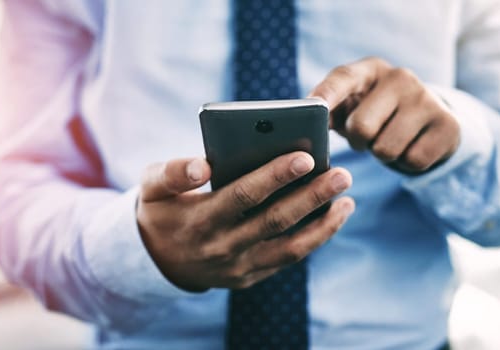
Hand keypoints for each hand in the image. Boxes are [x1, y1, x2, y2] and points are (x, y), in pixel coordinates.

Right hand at [137, 152, 354, 290]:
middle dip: (312, 196)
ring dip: (323, 223)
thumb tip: (203, 165)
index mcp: (200, 220)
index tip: (305, 156)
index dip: (275, 177)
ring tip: (348, 198)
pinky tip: (334, 215)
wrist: (155, 260)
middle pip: (275, 220)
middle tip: (343, 173)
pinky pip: (288, 258)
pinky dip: (315, 238)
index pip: (243, 196)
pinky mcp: (250, 276)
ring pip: (290, 246)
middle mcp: (222, 247)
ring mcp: (239, 266)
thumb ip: (172, 172)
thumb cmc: (160, 211)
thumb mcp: (151, 188)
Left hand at [309, 57, 459, 173]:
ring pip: (386, 150)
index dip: (326, 94)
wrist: (424, 119)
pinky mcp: (448, 125)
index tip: (312, 105)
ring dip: (381, 154)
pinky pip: (412, 161)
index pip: (342, 78)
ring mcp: (428, 99)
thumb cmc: (371, 112)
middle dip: (358, 142)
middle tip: (365, 137)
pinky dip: (405, 162)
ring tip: (388, 138)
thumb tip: (309, 128)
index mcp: (368, 70)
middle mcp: (400, 77)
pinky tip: (410, 145)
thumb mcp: (348, 106)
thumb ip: (326, 113)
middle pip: (361, 127)